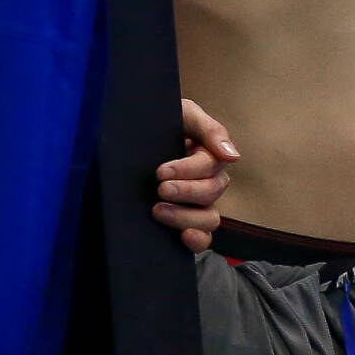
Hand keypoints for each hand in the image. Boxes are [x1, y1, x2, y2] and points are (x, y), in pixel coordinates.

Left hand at [155, 99, 238, 251]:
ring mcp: (195, 205)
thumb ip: (209, 129)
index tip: (160, 172)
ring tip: (158, 210)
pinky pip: (203, 238)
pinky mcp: (183, 224)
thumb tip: (233, 156)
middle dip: (187, 192)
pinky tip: (184, 236)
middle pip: (213, 191)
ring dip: (187, 216)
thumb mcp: (182, 114)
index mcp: (207, 154)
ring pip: (210, 217)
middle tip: (160, 190)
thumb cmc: (152, 123)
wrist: (121, 141)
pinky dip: (198, 240)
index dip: (189, 170)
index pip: (212, 165)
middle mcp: (205, 180)